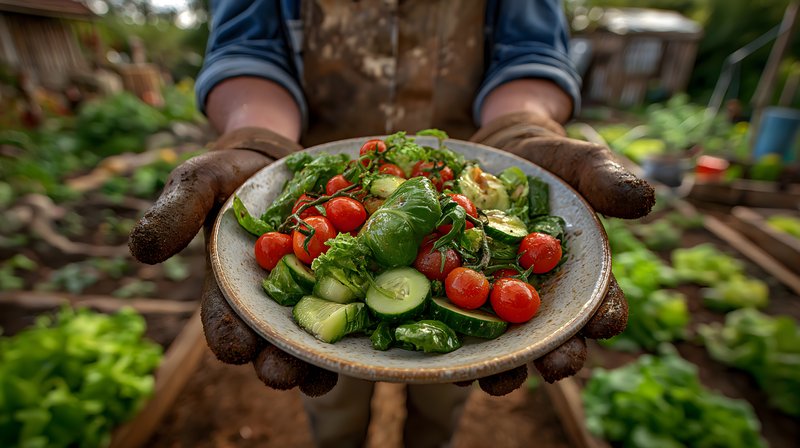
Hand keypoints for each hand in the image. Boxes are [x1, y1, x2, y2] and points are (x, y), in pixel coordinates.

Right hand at [128, 128, 337, 396]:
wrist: (277, 161)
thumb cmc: (231, 175)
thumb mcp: (197, 182)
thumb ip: (174, 213)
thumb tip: (141, 252)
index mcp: (229, 290)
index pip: (224, 324)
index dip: (230, 338)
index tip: (237, 347)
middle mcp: (268, 303)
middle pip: (270, 344)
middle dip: (276, 364)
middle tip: (283, 374)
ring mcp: (307, 296)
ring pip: (310, 340)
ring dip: (316, 364)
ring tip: (323, 376)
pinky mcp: (342, 284)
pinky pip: (349, 312)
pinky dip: (355, 329)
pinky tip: (365, 342)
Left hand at [463, 111, 654, 395]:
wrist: (495, 155)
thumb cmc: (546, 164)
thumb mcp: (574, 162)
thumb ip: (603, 178)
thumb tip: (644, 200)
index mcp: (579, 276)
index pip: (599, 305)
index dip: (603, 318)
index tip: (602, 325)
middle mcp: (542, 299)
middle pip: (553, 338)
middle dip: (556, 357)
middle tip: (553, 368)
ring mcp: (499, 302)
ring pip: (504, 345)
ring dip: (502, 368)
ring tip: (494, 380)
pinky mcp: (458, 297)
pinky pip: (456, 326)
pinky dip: (452, 344)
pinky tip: (444, 357)